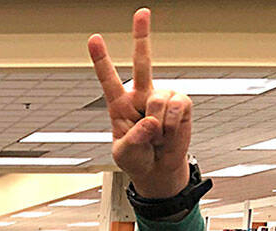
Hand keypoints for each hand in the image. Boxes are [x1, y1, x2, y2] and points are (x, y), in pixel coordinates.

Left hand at [88, 8, 191, 198]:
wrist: (158, 170)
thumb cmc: (136, 159)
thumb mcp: (124, 153)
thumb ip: (133, 138)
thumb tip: (150, 121)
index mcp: (119, 104)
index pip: (108, 79)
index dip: (101, 59)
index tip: (94, 38)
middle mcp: (141, 95)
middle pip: (142, 62)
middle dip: (142, 36)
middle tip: (142, 12)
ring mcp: (162, 97)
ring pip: (159, 101)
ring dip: (158, 126)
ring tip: (157, 137)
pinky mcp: (181, 103)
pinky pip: (177, 108)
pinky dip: (172, 126)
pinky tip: (169, 133)